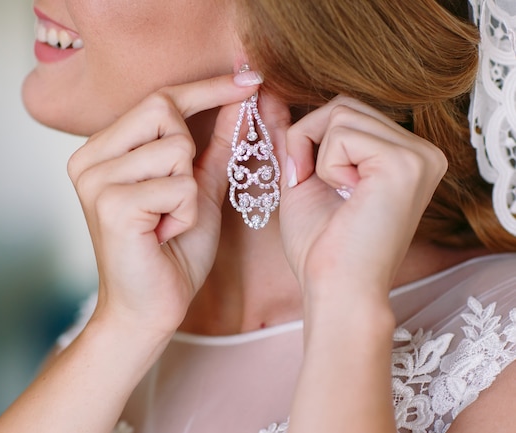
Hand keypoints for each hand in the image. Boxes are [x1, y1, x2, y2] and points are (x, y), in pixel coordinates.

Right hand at [66, 75, 258, 335]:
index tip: (249, 78)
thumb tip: (240, 102)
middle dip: (189, 152)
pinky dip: (185, 213)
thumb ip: (214, 146)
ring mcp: (95, 181)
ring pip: (176, 149)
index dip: (208, 88)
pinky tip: (163, 235)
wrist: (149, 309)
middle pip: (163, 109)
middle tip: (176, 195)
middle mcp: (88, 159)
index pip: (158, 99)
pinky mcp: (111, 205)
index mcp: (102, 150)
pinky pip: (178, 185)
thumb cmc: (170, 252)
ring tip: (167, 221)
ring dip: (188, 191)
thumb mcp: (196, 190)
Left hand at [279, 96, 446, 302]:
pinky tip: (346, 197)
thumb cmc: (321, 245)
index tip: (305, 180)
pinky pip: (342, 132)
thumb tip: (269, 95)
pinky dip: (326, 166)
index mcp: (405, 155)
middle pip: (344, 105)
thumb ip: (294, 135)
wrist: (336, 289)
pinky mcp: (406, 162)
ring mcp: (420, 154)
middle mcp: (422, 151)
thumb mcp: (303, 177)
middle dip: (310, 143)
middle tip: (310, 185)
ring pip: (340, 113)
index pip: (348, 111)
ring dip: (317, 157)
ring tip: (335, 195)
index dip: (312, 140)